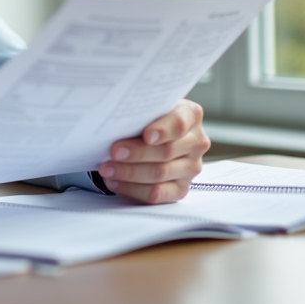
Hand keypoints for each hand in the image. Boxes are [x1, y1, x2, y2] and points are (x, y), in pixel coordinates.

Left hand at [95, 99, 209, 203]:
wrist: (148, 136)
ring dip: (129, 172)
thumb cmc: (146, 119)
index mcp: (191, 115)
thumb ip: (141, 113)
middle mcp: (196, 142)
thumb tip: (118, 123)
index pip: (179, 122)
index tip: (146, 135)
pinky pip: (157, 194)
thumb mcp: (147, 109)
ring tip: (108, 168)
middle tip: (114, 152)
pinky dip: (132, 189)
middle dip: (137, 153)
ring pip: (160, 173)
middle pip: (167, 151)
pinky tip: (115, 182)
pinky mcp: (181, 188)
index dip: (163, 130)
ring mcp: (191, 167)